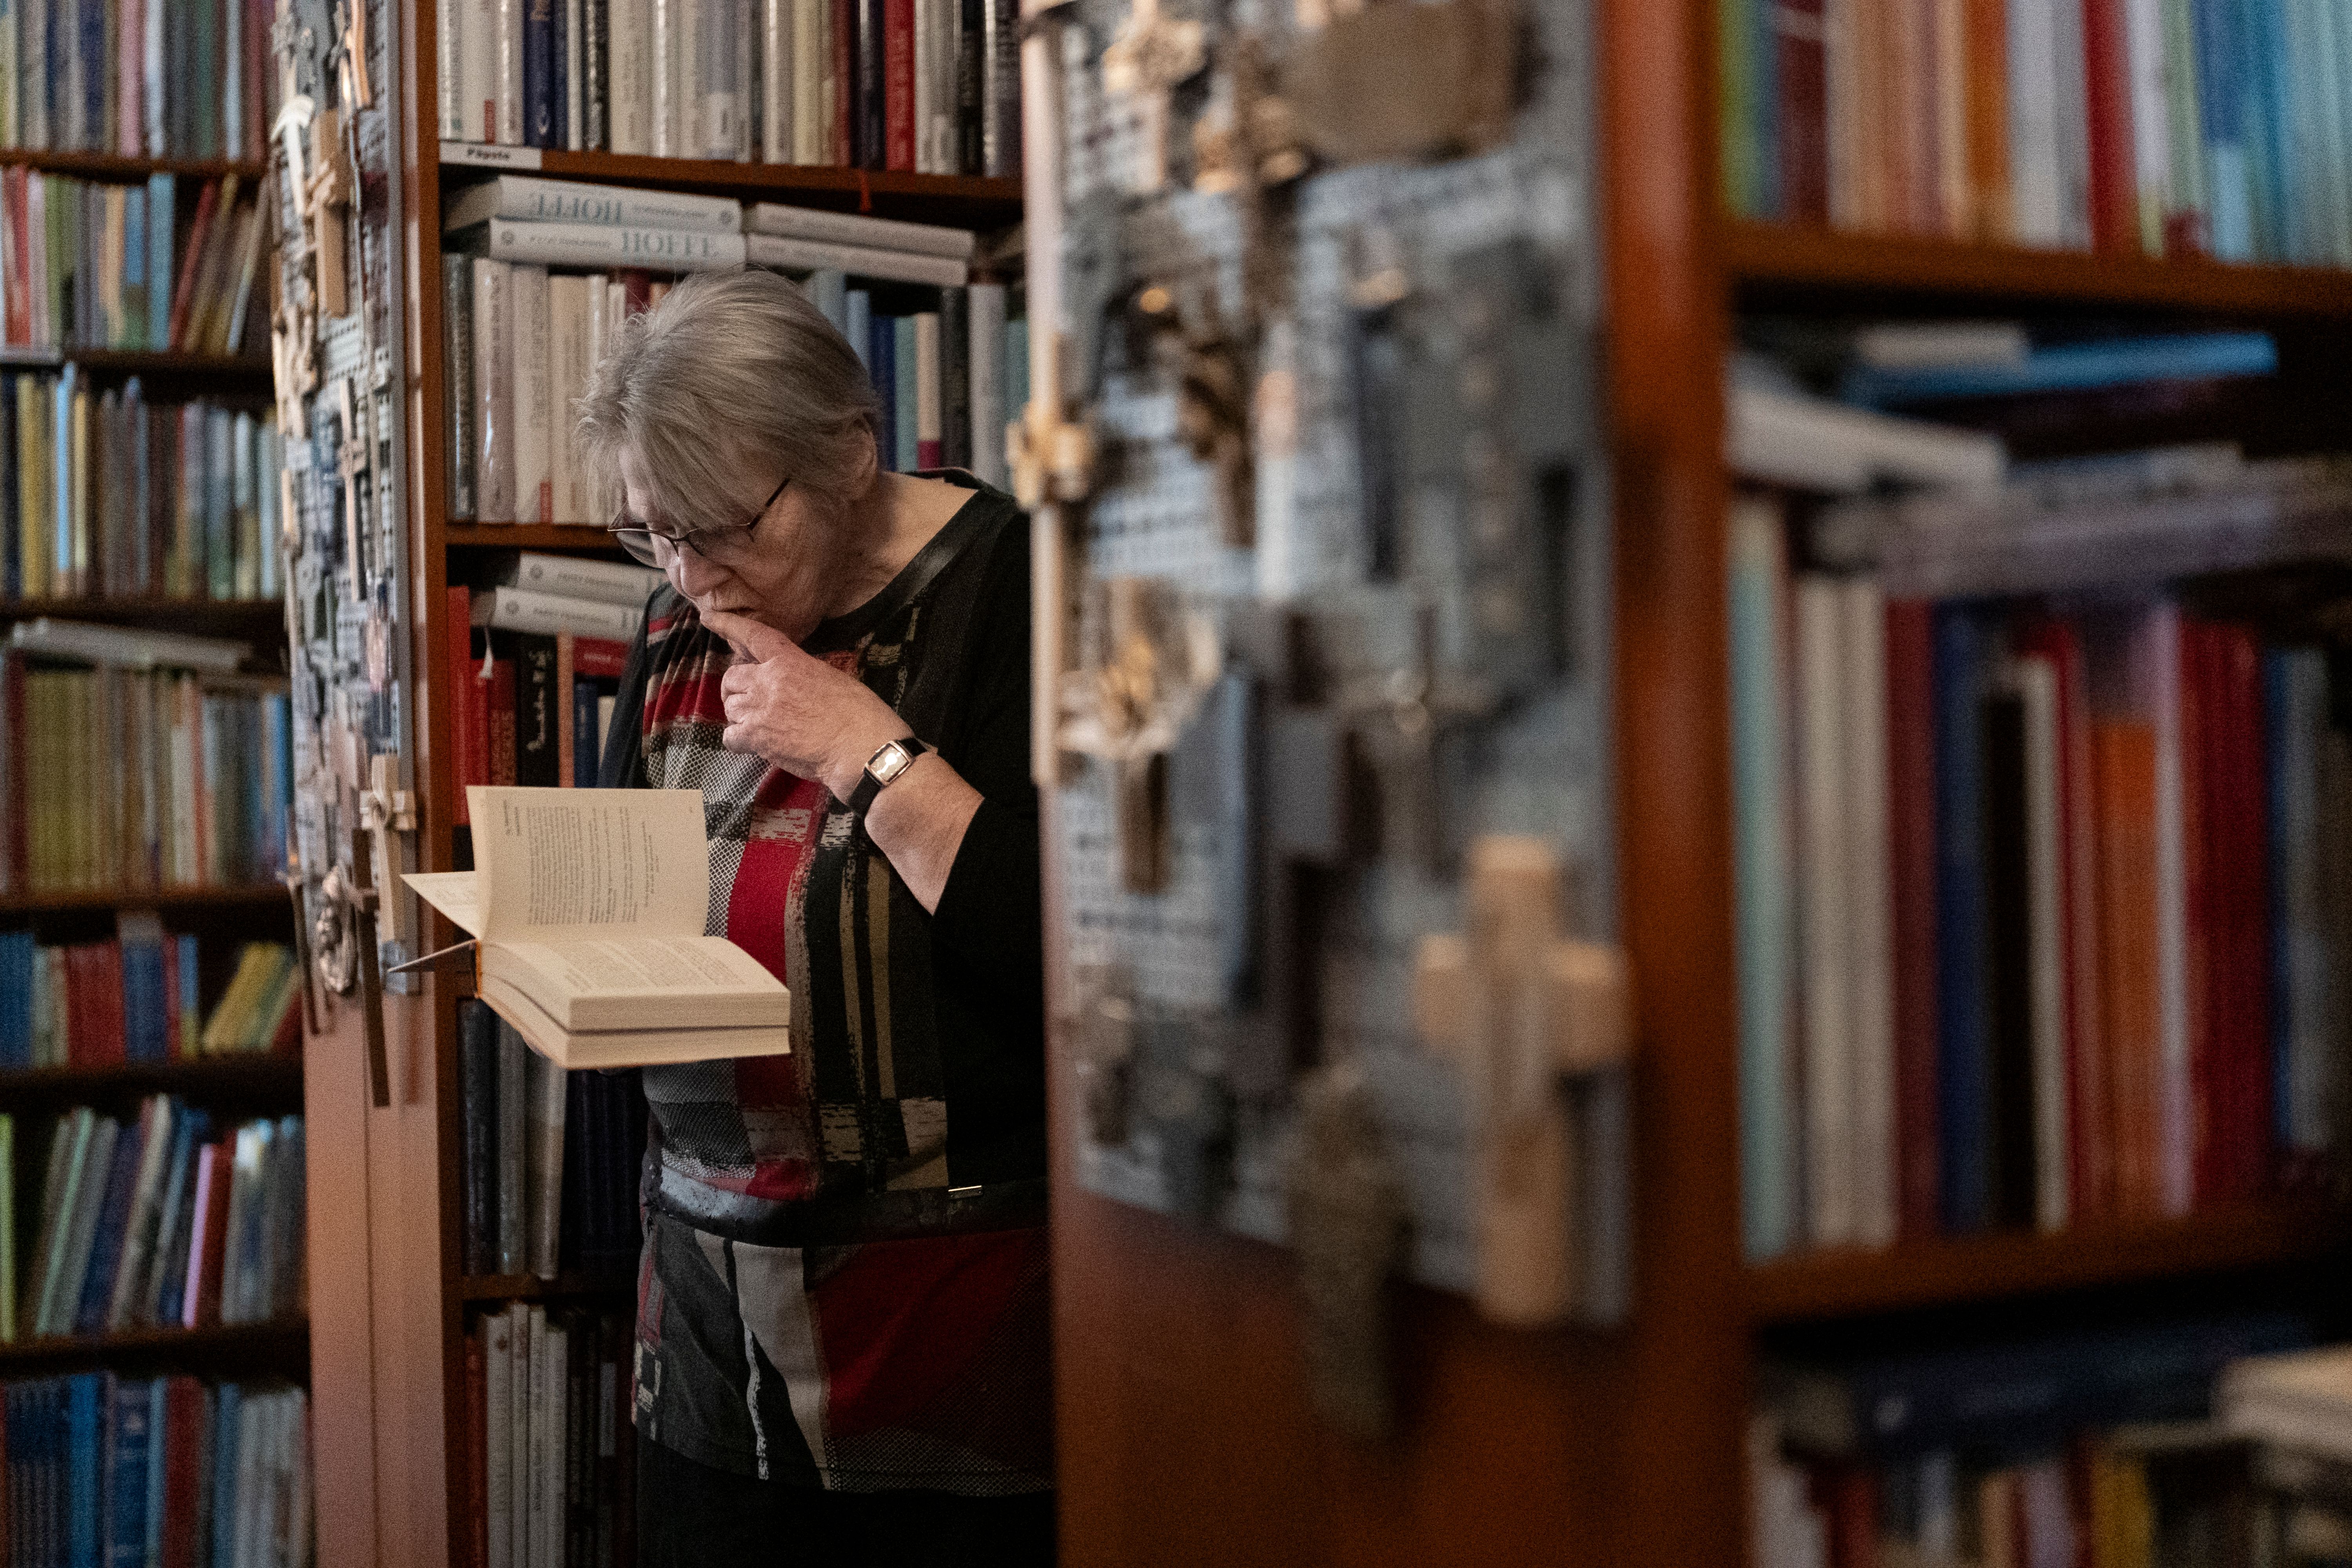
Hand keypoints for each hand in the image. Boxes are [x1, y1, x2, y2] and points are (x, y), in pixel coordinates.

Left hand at [702, 609, 908, 800]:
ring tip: (759, 724)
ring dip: (740, 715)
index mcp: (790, 662)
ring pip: (730, 707)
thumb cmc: (859, 713)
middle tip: (748, 699)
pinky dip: (737, 740)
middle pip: (731, 677)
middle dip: (735, 688)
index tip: (708, 618)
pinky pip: (730, 737)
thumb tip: (793, 680)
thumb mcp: (832, 678)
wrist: (861, 747)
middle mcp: (769, 682)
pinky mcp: (757, 739)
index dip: (728, 625)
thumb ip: (803, 673)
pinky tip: (753, 743)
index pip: (753, 635)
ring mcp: (760, 711)